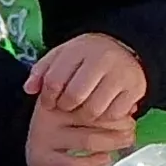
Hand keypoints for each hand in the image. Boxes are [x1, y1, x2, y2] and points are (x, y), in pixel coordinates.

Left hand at [26, 32, 147, 122]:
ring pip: (94, 110)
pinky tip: (102, 110)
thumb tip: (29, 89)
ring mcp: (122, 74)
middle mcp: (103, 59)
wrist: (127, 48)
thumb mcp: (63, 55)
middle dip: (65, 107)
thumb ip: (42, 70)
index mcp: (80, 48)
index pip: (55, 79)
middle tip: (67, 107)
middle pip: (74, 96)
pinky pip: (114, 115)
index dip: (47, 96)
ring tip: (82, 110)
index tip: (49, 102)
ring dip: (84, 116)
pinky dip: (105, 118)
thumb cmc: (87, 57)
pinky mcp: (136, 89)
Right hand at [26, 101, 134, 165]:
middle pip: (92, 117)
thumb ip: (99, 100)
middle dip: (118, 124)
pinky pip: (71, 163)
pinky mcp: (41, 158)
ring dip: (112, 142)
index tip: (129, 113)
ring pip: (88, 140)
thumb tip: (130, 107)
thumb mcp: (75, 102)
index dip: (114, 106)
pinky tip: (105, 158)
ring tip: (126, 140)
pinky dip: (91, 162)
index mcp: (57, 92)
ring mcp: (44, 136)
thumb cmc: (61, 120)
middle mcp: (49, 112)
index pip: (91, 96)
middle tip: (131, 127)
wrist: (34, 144)